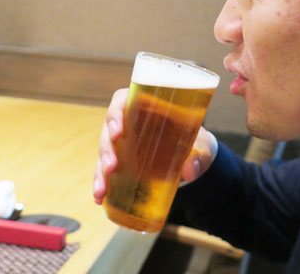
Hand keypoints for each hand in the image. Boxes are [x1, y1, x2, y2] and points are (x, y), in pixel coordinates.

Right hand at [92, 88, 218, 204]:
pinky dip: (100, 183)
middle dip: (106, 149)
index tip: (118, 130)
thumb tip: (190, 171)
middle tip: (112, 166)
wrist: (193, 155)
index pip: (121, 101)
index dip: (115, 113)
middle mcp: (128, 123)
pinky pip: (105, 170)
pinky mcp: (121, 162)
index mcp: (143, 107)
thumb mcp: (200, 145)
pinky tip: (99, 198)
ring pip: (103, 152)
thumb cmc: (193, 141)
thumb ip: (199, 156)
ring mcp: (122, 143)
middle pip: (108, 130)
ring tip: (102, 190)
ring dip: (99, 170)